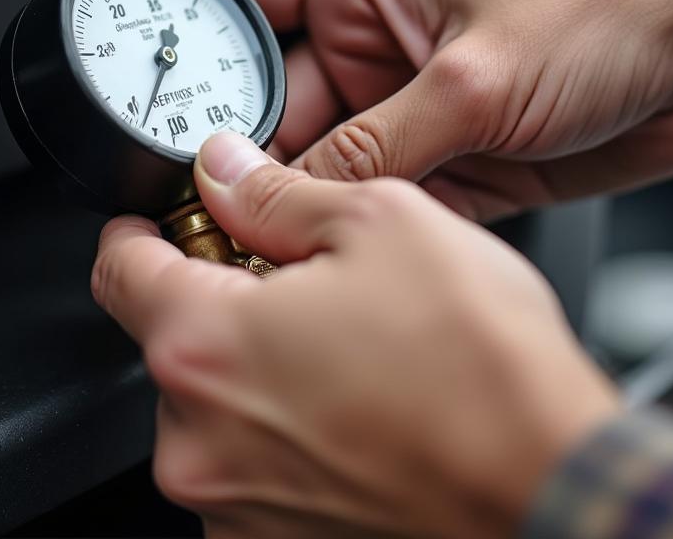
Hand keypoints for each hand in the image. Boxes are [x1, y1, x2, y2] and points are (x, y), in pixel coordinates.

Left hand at [92, 132, 618, 538]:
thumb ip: (276, 194)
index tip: (159, 223)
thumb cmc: (480, 370)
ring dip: (261, 371)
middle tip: (300, 286)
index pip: (117, 269)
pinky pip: (254, 464)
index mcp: (203, 345)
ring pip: (218, 405)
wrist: (555, 495)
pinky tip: (358, 411)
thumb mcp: (379, 225)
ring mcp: (234, 507)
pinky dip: (288, 431)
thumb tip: (225, 168)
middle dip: (223, 302)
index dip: (139, 231)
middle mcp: (198, 439)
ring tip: (349, 355)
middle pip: (175, 339)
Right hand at [223, 0, 672, 218]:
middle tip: (222, 210)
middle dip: (252, 161)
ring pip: (331, 168)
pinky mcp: (453, 158)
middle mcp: (376, 48)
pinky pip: (389, 203)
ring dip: (312, 206)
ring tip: (280, 243)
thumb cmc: (600, 4)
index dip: (196, 48)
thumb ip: (378, 144)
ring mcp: (411, 108)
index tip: (155, 101)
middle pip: (279, 110)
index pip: (246, 3)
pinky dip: (369, 232)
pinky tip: (352, 256)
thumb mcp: (473, 78)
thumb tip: (296, 192)